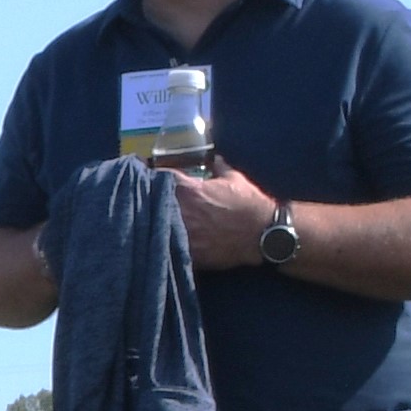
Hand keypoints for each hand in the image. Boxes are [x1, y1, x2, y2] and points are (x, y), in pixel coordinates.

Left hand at [158, 159, 285, 265]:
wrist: (263, 235)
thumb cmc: (250, 205)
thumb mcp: (236, 179)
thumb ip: (220, 167)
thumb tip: (215, 158)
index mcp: (189, 189)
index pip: (159, 177)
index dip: (152, 176)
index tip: (149, 177)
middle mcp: (181, 209)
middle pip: (151, 202)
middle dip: (149, 199)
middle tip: (147, 199)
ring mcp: (182, 232)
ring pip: (155, 225)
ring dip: (153, 221)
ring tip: (152, 220)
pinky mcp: (187, 253)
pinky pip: (167, 246)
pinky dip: (164, 242)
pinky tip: (164, 240)